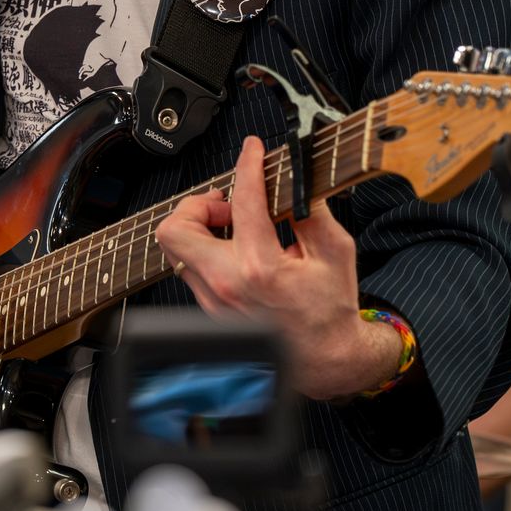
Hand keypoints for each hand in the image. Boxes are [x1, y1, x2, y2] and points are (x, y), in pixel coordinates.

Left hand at [154, 135, 400, 401]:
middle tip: (225, 204)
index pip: (243, 200)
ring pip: (177, 249)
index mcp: (261, 267)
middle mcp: (228, 284)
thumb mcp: (335, 251)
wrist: (326, 360)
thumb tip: (295, 178)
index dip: (248, 164)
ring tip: (231, 226)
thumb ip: (312, 210)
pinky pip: (190, 268)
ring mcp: (213, 300)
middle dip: (196, 205)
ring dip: (199, 227)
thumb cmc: (330, 310)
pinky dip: (207, 250)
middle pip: (175, 228)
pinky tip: (235, 250)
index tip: (252, 150)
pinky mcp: (209, 310)